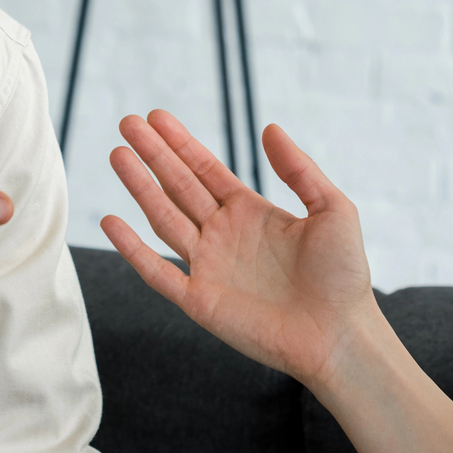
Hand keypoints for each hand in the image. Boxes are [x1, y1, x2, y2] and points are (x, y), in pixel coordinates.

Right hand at [100, 111, 377, 387]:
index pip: (205, 170)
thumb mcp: (332, 208)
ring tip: (117, 154)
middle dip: (153, 154)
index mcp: (250, 212)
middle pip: (178, 186)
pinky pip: (157, 271)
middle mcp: (223, 235)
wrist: (340, 335)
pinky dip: (132, 248)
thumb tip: (268, 127)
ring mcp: (208, 267)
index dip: (180, 143)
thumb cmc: (344, 276)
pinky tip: (109, 221)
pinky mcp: (199, 300)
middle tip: (127, 122)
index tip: (155, 116)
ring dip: (139, 187)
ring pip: (163, 219)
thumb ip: (299, 169)